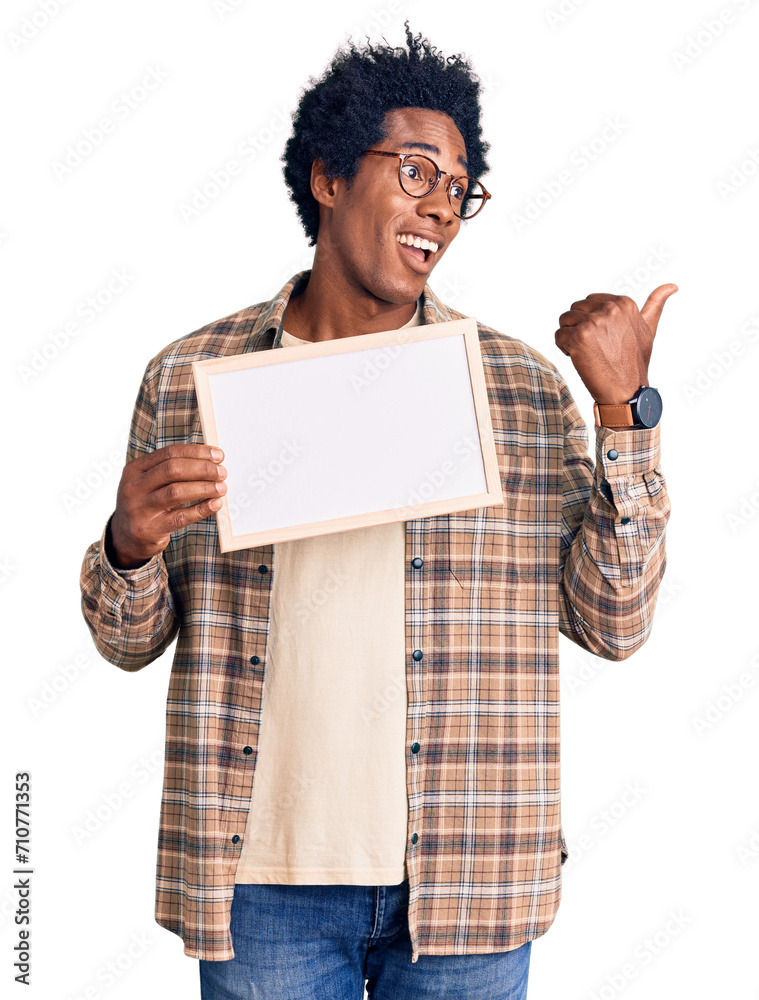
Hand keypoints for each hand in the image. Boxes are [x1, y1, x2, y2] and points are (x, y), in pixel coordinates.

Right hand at [109, 444, 226, 567]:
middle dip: (202, 469)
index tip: (218, 455)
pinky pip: (180, 517)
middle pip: (173, 470)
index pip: (169, 453)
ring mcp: (139, 509)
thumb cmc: (146, 503)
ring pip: (176, 492)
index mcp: (135, 469)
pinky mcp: (149, 529)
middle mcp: (133, 487)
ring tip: (222, 487)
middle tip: (222, 472)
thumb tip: (210, 460)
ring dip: (204, 488)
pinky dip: (201, 509)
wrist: (126, 537)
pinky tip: (215, 504)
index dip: (196, 452)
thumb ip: (172, 470)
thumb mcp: (149, 482)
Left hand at [554, 284, 677, 402]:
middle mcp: (609, 309)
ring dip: (570, 337)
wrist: (626, 391)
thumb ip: (655, 305)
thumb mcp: (648, 329)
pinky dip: (564, 348)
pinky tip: (580, 359)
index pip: (590, 301)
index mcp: (624, 303)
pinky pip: (558, 336)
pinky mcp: (579, 337)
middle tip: (595, 347)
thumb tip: (672, 286)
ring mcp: (593, 323)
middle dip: (579, 327)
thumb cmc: (635, 362)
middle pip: (575, 308)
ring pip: (565, 321)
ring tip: (587, 352)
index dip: (592, 320)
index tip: (604, 338)